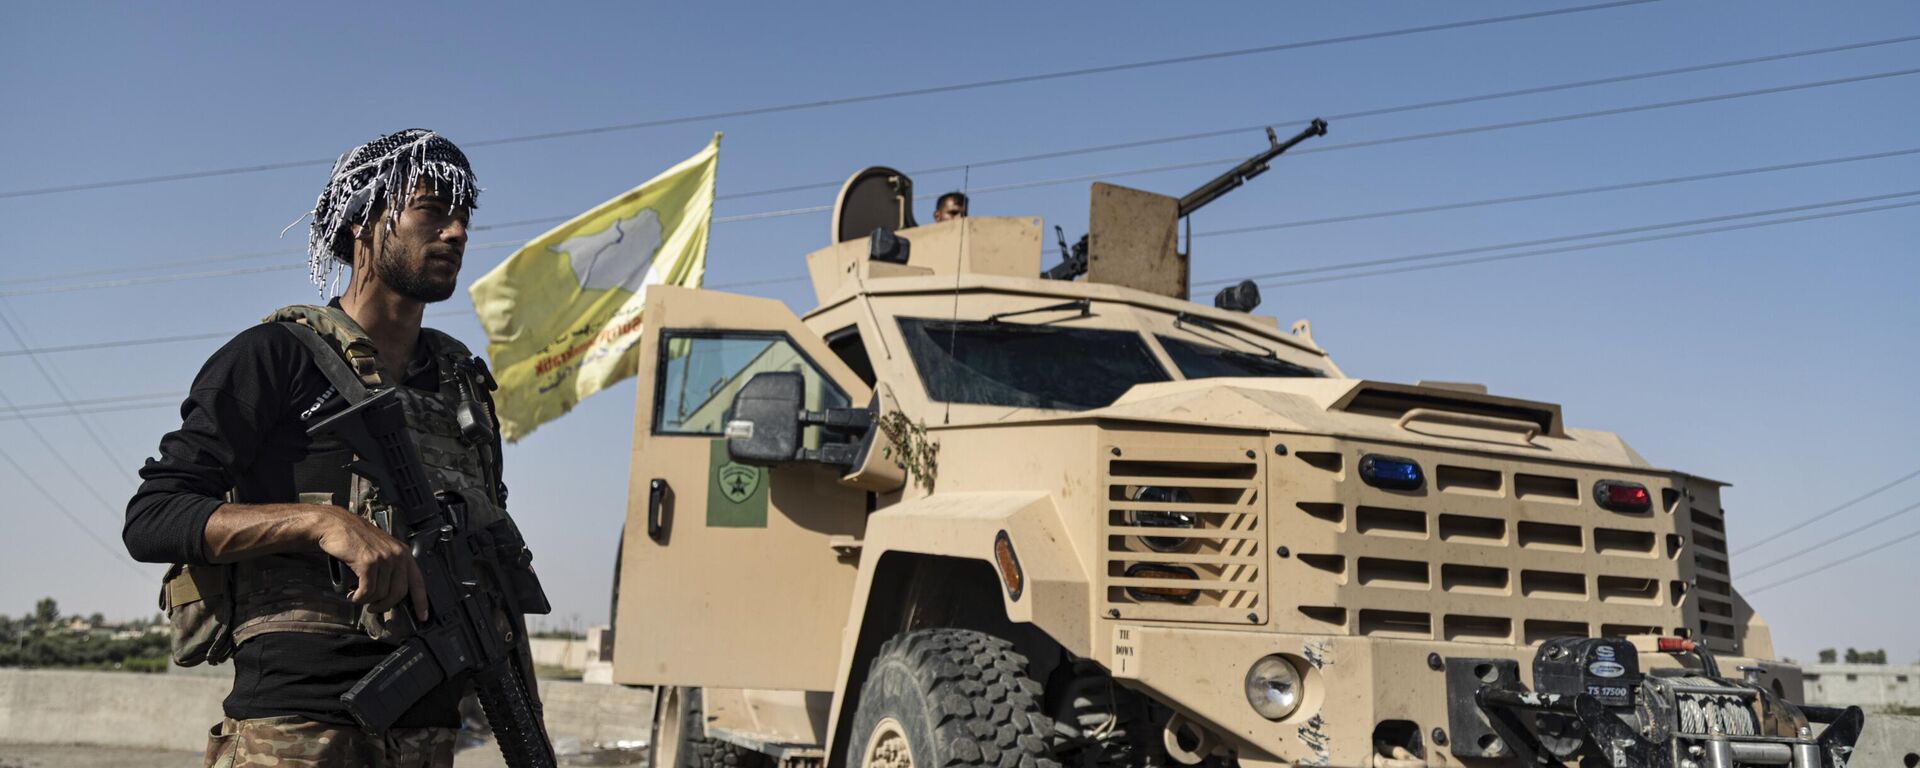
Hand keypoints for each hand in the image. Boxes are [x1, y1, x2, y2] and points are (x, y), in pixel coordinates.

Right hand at [311, 507, 429, 620]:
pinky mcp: (368, 563)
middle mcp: (397, 556)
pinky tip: (352, 595)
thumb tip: (391, 595)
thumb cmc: (356, 539)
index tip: (422, 617)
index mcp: (404, 554)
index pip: (418, 582)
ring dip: (367, 600)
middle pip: (399, 593)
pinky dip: (359, 598)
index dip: (421, 602)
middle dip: (385, 605)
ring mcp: (384, 558)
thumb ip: (391, 568)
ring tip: (357, 596)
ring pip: (381, 593)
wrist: (337, 526)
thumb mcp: (381, 551)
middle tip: (373, 608)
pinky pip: (367, 591)